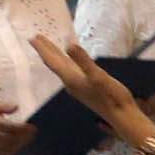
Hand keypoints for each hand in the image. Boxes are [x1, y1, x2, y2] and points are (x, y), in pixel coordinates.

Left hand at [32, 36, 154, 146]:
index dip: (42, 49)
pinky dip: (65, 61)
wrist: (121, 116)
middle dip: (45, 50)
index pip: (52, 61)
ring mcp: (77, 86)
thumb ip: (83, 61)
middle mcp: (70, 82)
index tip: (32, 37)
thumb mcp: (98, 76)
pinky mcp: (85, 87)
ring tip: (48, 45)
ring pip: (61, 66)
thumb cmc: (112, 97)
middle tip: (35, 37)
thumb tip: (69, 45)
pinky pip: (70, 70)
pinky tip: (68, 61)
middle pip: (54, 63)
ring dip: (54, 55)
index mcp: (70, 78)